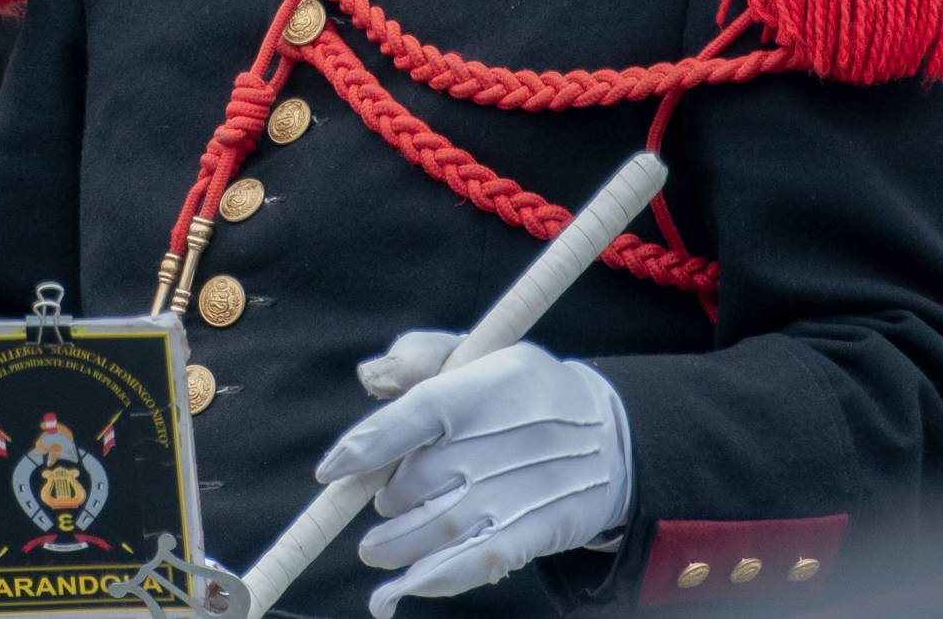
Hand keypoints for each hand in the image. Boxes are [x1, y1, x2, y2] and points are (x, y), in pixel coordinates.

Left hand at [316, 341, 631, 617]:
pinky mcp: (536, 530)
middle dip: (387, 497)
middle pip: (419, 478)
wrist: (610, 437)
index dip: (367, 443)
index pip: (416, 413)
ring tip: (376, 550)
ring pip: (439, 526)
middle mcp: (502, 439)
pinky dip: (435, 579)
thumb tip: (371, 377)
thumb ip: (423, 356)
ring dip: (396, 545)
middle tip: (381, 501)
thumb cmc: (525, 392)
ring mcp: (520, 490)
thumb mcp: (482, 354)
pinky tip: (403, 587)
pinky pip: (477, 561)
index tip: (331, 471)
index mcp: (486, 386)